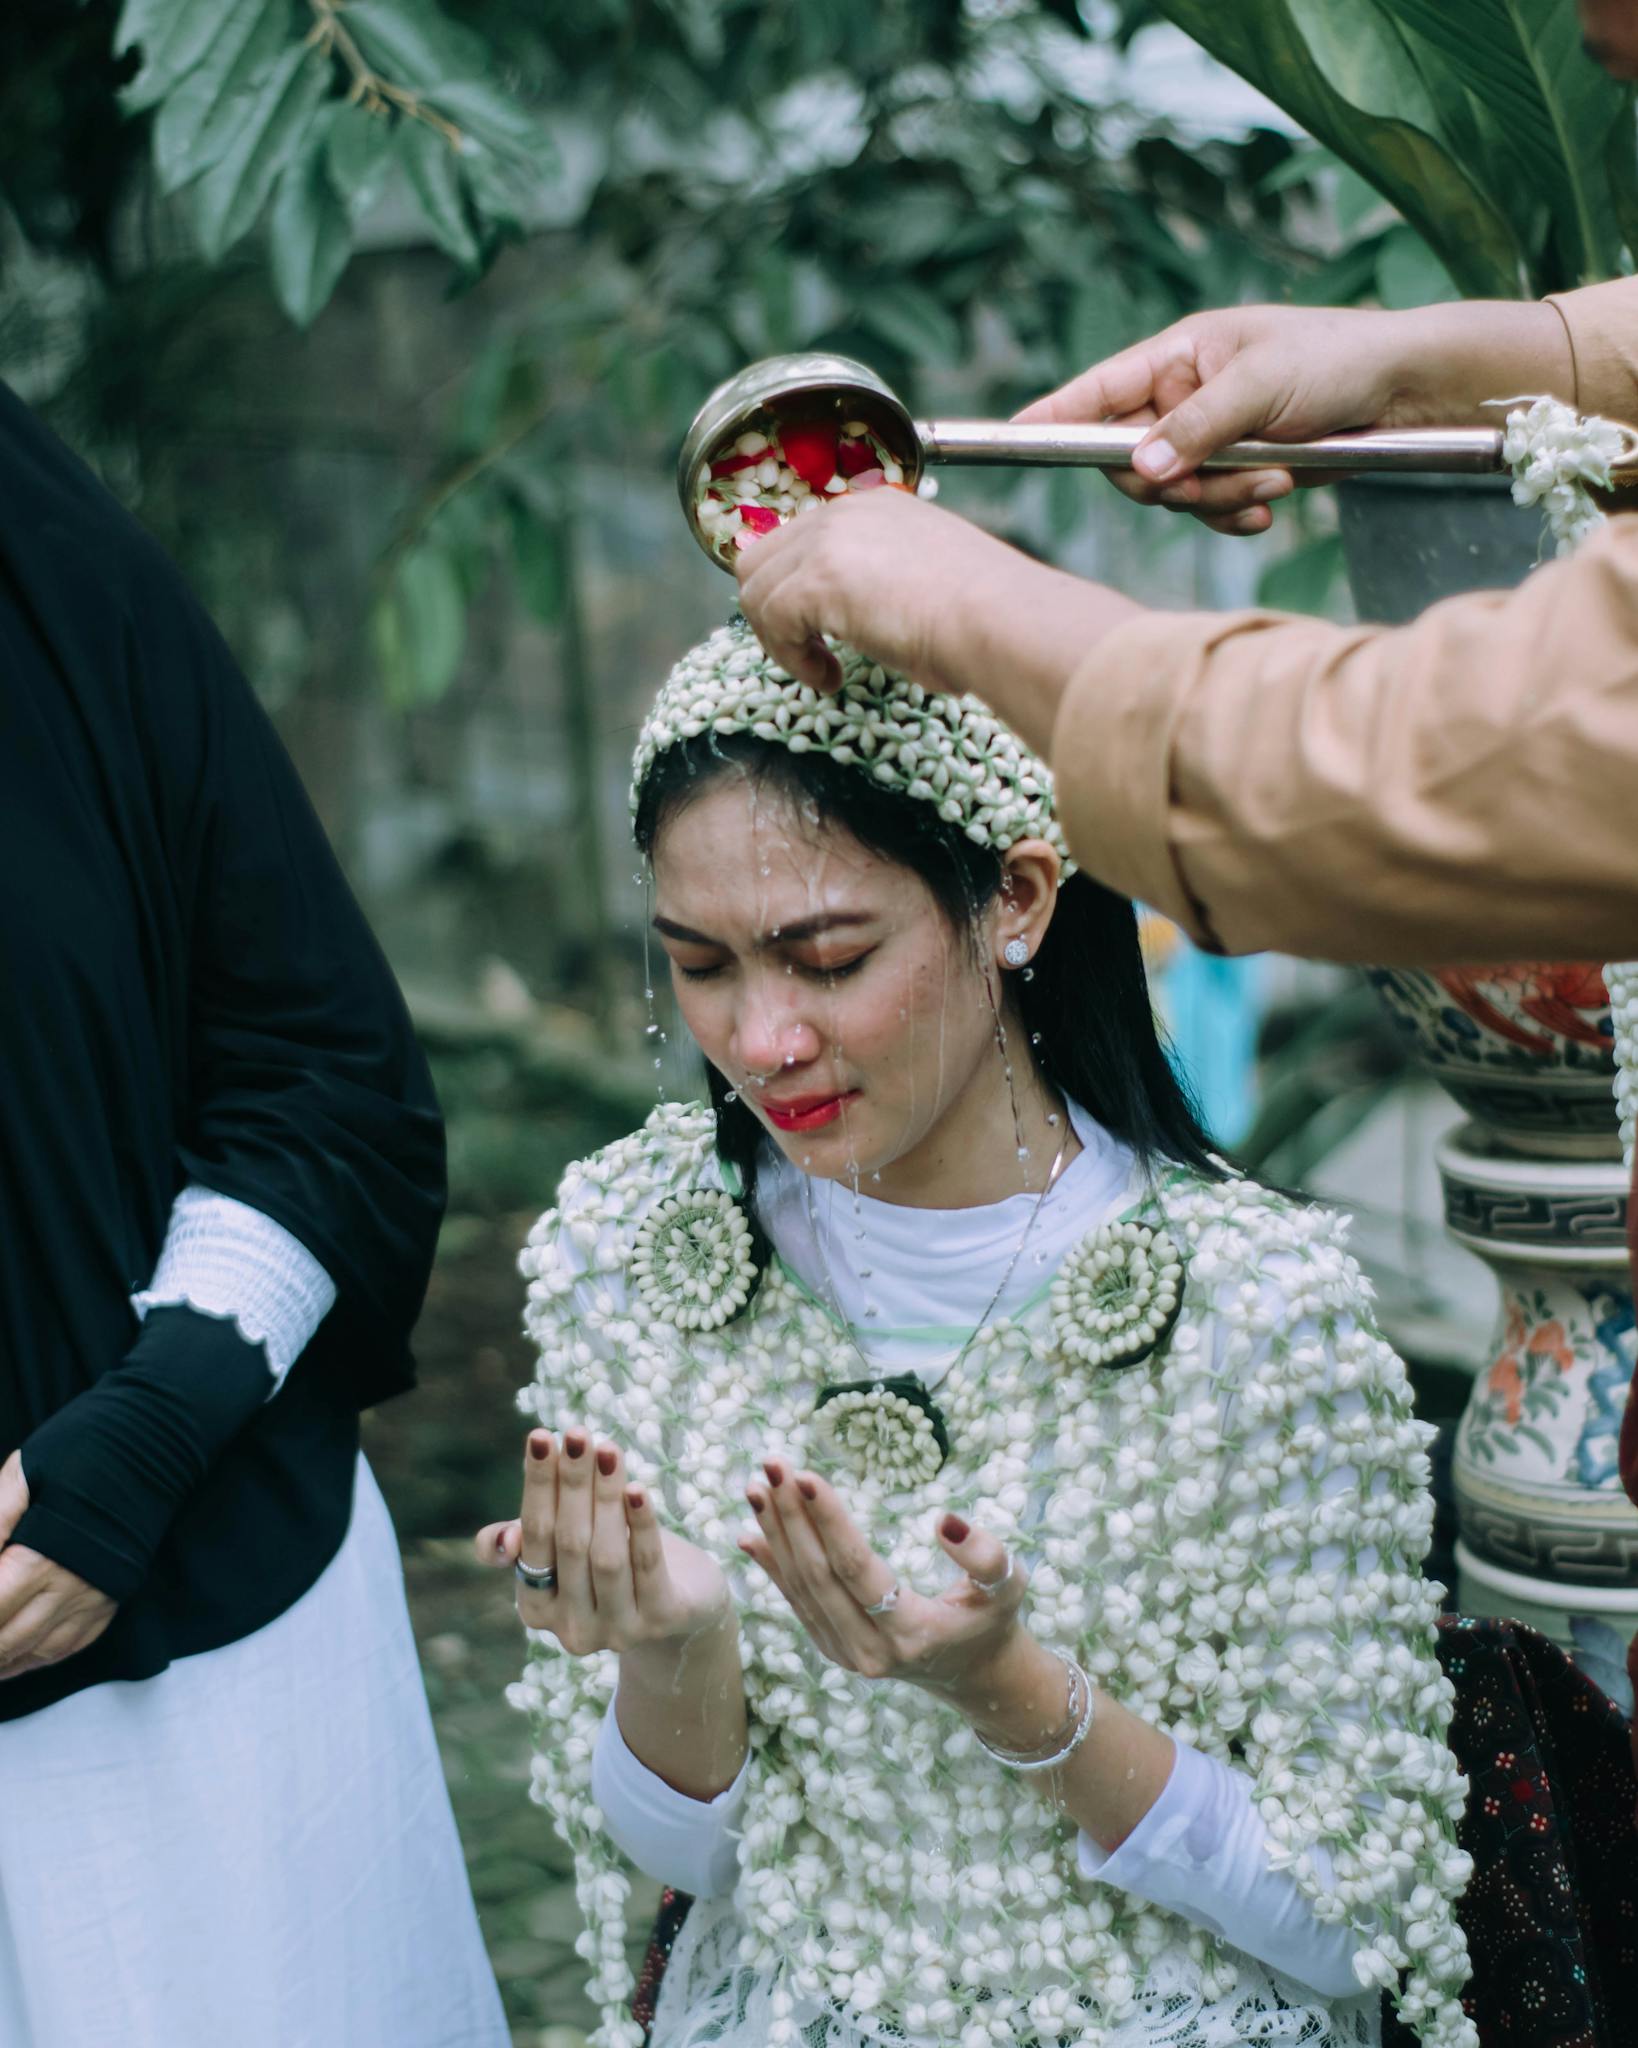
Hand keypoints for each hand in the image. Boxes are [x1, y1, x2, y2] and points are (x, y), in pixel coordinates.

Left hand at [0, 1451, 117, 1677]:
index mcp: (41, 1559)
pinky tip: (14, 1658)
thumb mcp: (23, 1475)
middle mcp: (70, 1588)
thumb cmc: (82, 1453)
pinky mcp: (110, 1601)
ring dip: (3, 1660)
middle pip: (7, 1640)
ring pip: (35, 1651)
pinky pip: (68, 1646)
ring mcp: (94, 1599)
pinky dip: (35, 1659)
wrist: (151, 1448)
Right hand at [475, 1428, 731, 1656]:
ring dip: (606, 1496)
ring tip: (608, 1449)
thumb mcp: (568, 1545)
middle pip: (569, 1543)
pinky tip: (638, 1488)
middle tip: (578, 1433)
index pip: (532, 1539)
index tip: (541, 1437)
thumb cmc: (613, 1557)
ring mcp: (616, 1630)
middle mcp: (571, 1628)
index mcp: (536, 1607)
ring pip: (606, 1555)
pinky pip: (647, 1565)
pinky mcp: (661, 1621)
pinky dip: (641, 1523)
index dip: (537, 1487)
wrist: (684, 1602)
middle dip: (573, 1482)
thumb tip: (503, 1539)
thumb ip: (530, 1535)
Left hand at [734, 487, 1037, 692]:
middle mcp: (846, 512)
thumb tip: (862, 622)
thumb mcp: (927, 587)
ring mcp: (829, 540)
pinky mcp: (818, 577)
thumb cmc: (985, 619)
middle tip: (808, 655)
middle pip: (762, 558)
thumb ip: (883, 587)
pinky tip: (828, 677)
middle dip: (773, 614)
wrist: (1001, 620)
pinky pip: (771, 619)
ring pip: (756, 588)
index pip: (800, 541)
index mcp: (875, 507)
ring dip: (780, 640)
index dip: (795, 592)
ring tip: (821, 671)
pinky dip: (790, 658)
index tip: (818, 633)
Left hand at [739, 1457, 1025, 1696]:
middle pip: (819, 1576)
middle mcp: (869, 1651)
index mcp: (911, 1634)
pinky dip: (772, 1564)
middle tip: (772, 1464)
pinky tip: (751, 1530)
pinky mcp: (831, 1647)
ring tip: (756, 1484)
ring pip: (800, 1587)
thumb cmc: (991, 1619)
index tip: (807, 1475)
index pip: (858, 1570)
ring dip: (775, 1532)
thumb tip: (944, 1521)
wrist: (973, 1674)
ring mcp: (844, 1653)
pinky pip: (796, 1601)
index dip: (830, 1522)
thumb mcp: (1007, 1588)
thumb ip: (984, 1557)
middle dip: (791, 1516)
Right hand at [1016, 299, 1569, 533]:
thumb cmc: (1336, 358)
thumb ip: (1195, 428)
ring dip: (1220, 498)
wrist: (1407, 392)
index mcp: (1178, 356)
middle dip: (1175, 482)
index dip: (1054, 416)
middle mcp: (1182, 399)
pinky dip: (1236, 515)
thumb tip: (1138, 469)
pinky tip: (1272, 505)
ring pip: (1174, 494)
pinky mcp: (1238, 472)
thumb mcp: (1261, 386)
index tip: (1014, 436)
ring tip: (1275, 481)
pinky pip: (1209, 511)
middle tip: (1223, 479)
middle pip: (1130, 463)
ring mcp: (1209, 438)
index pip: (1097, 391)